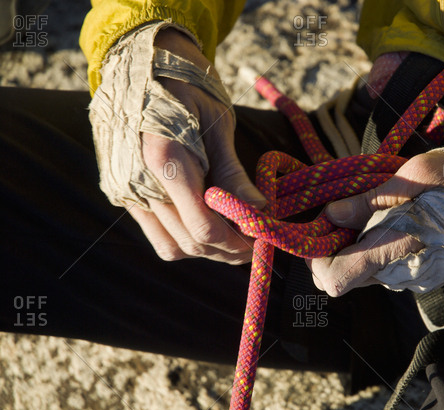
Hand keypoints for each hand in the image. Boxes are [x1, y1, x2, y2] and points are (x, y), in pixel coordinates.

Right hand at [91, 26, 265, 263]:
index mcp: (164, 160)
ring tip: (231, 234)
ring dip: (204, 248)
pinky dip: (183, 234)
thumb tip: (259, 210)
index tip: (259, 239)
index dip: (236, 242)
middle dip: (225, 249)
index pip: (203, 227)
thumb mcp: (218, 124)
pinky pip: (155, 230)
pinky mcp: (121, 190)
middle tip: (252, 241)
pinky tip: (205, 220)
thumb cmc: (187, 85)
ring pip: (170, 244)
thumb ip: (233, 173)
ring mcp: (125, 189)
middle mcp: (138, 182)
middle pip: (189, 242)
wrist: (142, 62)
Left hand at [308, 144, 443, 296]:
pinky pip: (391, 264)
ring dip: (362, 240)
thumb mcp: (423, 173)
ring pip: (368, 268)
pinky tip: (401, 214)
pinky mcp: (431, 274)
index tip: (322, 222)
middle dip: (337, 242)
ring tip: (381, 203)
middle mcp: (406, 275)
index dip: (317, 255)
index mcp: (402, 247)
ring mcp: (420, 278)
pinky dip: (383, 242)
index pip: (335, 278)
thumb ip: (373, 198)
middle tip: (349, 203)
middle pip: (347, 273)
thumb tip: (330, 214)